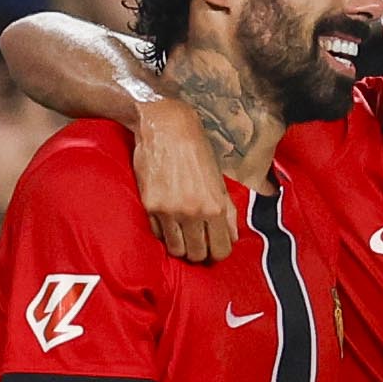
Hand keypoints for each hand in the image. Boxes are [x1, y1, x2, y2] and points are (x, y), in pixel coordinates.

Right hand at [134, 94, 237, 262]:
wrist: (166, 126)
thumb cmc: (196, 150)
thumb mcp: (219, 180)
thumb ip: (227, 210)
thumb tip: (232, 237)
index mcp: (214, 206)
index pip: (221, 250)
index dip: (219, 252)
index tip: (215, 247)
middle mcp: (192, 212)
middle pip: (197, 255)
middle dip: (200, 252)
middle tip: (199, 242)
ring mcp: (168, 211)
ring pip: (176, 250)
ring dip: (182, 246)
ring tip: (184, 235)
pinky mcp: (150, 206)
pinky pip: (158, 234)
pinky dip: (165, 233)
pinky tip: (169, 221)